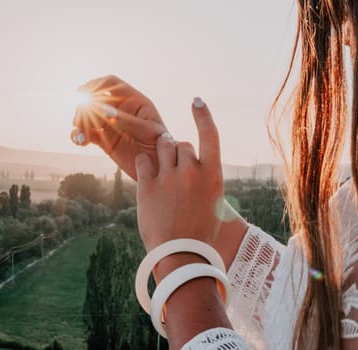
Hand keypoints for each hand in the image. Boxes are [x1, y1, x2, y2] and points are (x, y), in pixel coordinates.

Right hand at [71, 75, 166, 179]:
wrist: (163, 170)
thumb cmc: (163, 148)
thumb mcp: (148, 133)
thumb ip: (127, 121)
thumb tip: (105, 111)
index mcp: (135, 101)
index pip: (112, 83)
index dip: (96, 85)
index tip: (84, 94)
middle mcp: (121, 111)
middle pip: (95, 99)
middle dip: (84, 106)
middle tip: (80, 120)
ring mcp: (112, 125)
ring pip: (88, 116)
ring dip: (79, 122)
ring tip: (80, 134)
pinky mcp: (105, 141)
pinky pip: (87, 134)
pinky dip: (79, 136)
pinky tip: (79, 141)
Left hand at [135, 98, 223, 250]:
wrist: (180, 256)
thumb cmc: (200, 234)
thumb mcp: (213, 204)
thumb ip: (206, 180)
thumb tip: (196, 165)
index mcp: (213, 176)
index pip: (210, 135)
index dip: (204, 115)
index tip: (197, 101)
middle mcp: (192, 172)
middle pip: (182, 144)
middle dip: (177, 152)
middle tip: (174, 169)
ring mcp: (169, 177)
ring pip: (162, 147)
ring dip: (161, 154)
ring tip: (161, 170)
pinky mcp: (148, 184)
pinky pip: (143, 159)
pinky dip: (145, 165)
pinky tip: (148, 178)